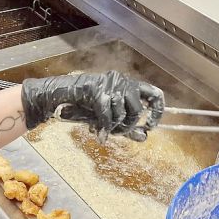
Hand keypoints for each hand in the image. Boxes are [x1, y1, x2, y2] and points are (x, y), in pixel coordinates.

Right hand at [21, 71, 164, 141]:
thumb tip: (145, 137)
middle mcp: (122, 81)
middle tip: (117, 133)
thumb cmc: (86, 105)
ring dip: (114, 128)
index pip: (154, 94)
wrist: (61, 96)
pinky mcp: (97, 90)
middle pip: (137, 109)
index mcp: (129, 84)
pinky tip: (99, 135)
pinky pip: (107, 115)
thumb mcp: (110, 117)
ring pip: (122, 113)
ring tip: (105, 131)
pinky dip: (104, 128)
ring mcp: (109, 84)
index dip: (157, 111)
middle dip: (128, 126)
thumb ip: (127, 126)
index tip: (150, 125)